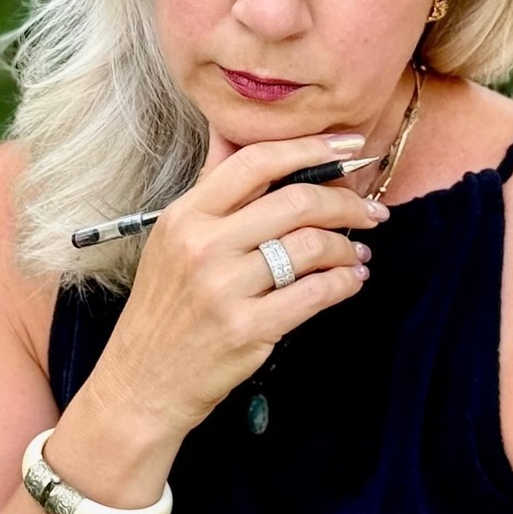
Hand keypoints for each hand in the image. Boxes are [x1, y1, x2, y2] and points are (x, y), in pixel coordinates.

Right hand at [87, 133, 388, 439]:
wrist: (142, 381)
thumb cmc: (163, 309)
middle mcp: (203, 246)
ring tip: (356, 253)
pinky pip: (315, 294)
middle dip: (346, 201)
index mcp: (185, 216)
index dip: (310, 147)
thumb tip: (229, 132)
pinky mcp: (248, 329)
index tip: (348, 145)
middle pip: (296, 201)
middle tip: (370, 210)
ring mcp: (224, 288)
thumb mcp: (171, 240)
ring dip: (347, 247)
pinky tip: (349, 282)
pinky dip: (344, 284)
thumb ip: (208, 189)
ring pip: (311, 247)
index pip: (255, 161)